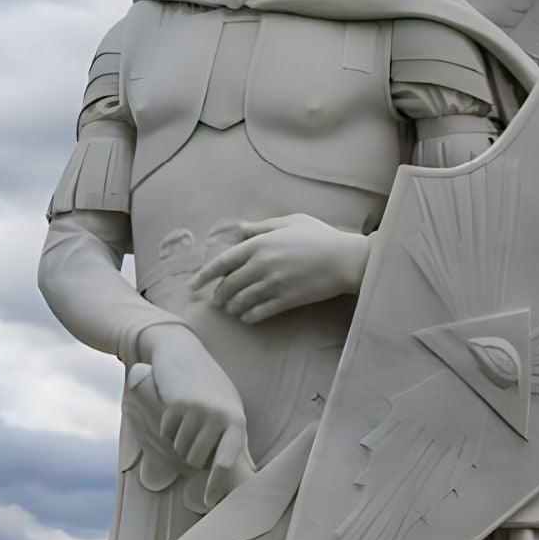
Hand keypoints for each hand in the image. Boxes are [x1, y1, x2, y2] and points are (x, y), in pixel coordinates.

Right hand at [140, 324, 249, 475]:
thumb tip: (250, 471)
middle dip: (191, 455)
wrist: (183, 353)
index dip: (217, 483)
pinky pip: (166, 434)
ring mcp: (195, 411)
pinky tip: (175, 411)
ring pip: (179, 449)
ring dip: (179, 442)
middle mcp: (217, 416)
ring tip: (187, 421)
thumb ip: (236, 439)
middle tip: (194, 436)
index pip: (226, 460)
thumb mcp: (230, 408)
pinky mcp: (174, 406)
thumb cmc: (212, 387)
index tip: (210, 501)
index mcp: (236, 420)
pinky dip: (167, 429)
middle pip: (195, 459)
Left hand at [193, 215, 369, 323]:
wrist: (345, 259)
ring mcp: (273, 284)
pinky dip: (248, 317)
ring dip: (233, 308)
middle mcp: (261, 264)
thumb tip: (240, 229)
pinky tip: (247, 317)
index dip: (203, 276)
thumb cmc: (320, 236)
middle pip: (228, 286)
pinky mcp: (285, 300)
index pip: (222, 263)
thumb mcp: (290, 222)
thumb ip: (262, 227)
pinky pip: (258, 313)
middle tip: (217, 301)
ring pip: (240, 302)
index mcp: (259, 244)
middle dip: (219, 296)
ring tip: (233, 309)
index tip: (192, 286)